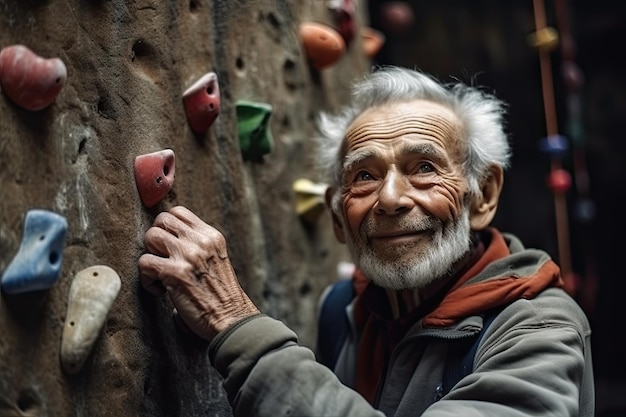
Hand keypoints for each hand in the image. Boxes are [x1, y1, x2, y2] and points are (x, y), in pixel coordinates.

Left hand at [138, 206, 259, 340]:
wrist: (232, 319)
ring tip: (160, 274)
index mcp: (211, 236)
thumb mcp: (217, 259)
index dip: (167, 227)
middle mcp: (200, 241)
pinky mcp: (174, 273)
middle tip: (163, 260)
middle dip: (156, 240)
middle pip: (161, 220)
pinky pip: (144, 263)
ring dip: (150, 256)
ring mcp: (187, 255)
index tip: (168, 245)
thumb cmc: (221, 295)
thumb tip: (170, 237)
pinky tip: (160, 290)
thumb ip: (199, 245)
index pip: (178, 212)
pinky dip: (146, 279)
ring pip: (150, 236)